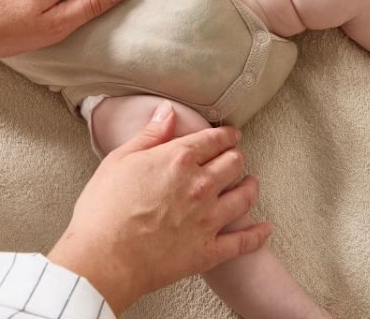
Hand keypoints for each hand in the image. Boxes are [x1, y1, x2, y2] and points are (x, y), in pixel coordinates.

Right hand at [48, 103, 271, 313]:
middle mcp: (200, 185)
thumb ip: (149, 134)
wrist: (103, 258)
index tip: (230, 134)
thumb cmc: (103, 209)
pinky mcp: (209, 250)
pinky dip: (258, 235)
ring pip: (245, 197)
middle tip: (236, 156)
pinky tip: (265, 229)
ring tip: (251, 183)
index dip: (226, 135)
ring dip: (251, 186)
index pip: (213, 140)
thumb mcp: (119, 160)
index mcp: (178, 159)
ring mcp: (208, 219)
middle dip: (237, 156)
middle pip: (234, 163)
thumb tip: (167, 111)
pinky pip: (243, 242)